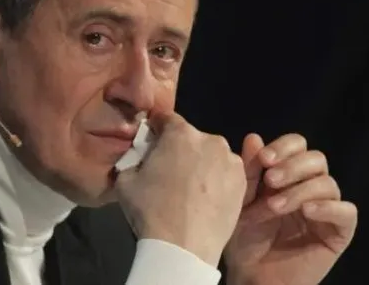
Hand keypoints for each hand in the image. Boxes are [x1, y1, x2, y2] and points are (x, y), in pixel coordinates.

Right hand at [115, 112, 246, 266]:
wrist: (184, 248)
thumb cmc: (151, 210)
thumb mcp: (125, 180)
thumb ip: (133, 159)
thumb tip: (138, 157)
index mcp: (180, 133)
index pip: (166, 119)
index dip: (157, 130)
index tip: (152, 142)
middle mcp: (210, 139)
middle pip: (190, 138)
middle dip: (179, 149)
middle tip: (169, 172)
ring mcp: (230, 161)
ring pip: (210, 155)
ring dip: (201, 164)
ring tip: (190, 190)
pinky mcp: (243, 183)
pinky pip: (225, 173)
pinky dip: (217, 180)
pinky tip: (205, 199)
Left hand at [224, 133, 357, 284]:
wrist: (252, 277)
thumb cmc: (244, 240)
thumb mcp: (240, 201)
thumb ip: (248, 172)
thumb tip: (254, 137)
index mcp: (287, 174)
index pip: (297, 145)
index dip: (284, 147)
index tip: (264, 159)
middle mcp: (310, 187)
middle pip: (316, 158)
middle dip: (292, 166)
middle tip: (270, 180)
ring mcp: (326, 209)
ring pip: (328, 183)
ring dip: (300, 190)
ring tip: (275, 207)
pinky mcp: (339, 232)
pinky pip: (346, 212)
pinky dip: (328, 207)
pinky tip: (307, 212)